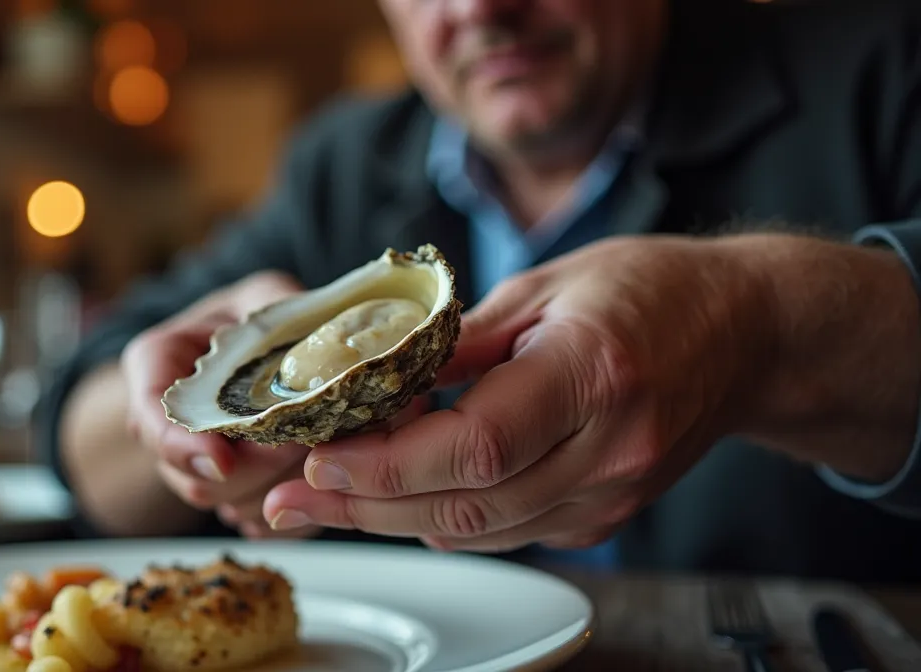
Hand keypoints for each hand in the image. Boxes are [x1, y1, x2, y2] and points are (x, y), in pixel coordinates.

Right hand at [121, 270, 320, 538]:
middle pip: (195, 476)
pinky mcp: (230, 495)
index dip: (182, 447)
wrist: (261, 353)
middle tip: (305, 444)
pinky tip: (316, 490)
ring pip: (226, 504)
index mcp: (155, 365)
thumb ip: (272, 308)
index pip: (150, 418)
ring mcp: (194, 466)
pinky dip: (288, 517)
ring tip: (322, 460)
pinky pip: (255, 523)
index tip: (221, 460)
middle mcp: (164, 424)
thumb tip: (302, 336)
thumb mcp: (261, 296)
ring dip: (277, 492)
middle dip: (255, 468)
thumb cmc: (258, 319)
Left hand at [262, 236, 774, 550]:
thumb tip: (369, 375)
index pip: (477, 445)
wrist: (747, 332)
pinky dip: (444, 519)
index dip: (388, 465)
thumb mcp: (546, 283)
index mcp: (595, 372)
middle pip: (469, 504)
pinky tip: (395, 499)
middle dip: (365, 508)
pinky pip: (510, 532)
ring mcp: (614, 492)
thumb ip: (458, 338)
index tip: (320, 459)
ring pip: (483, 531)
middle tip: (288, 502)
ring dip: (393, 521)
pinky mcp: (608, 514)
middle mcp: (611, 448)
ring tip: (320, 504)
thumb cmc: (648, 288)